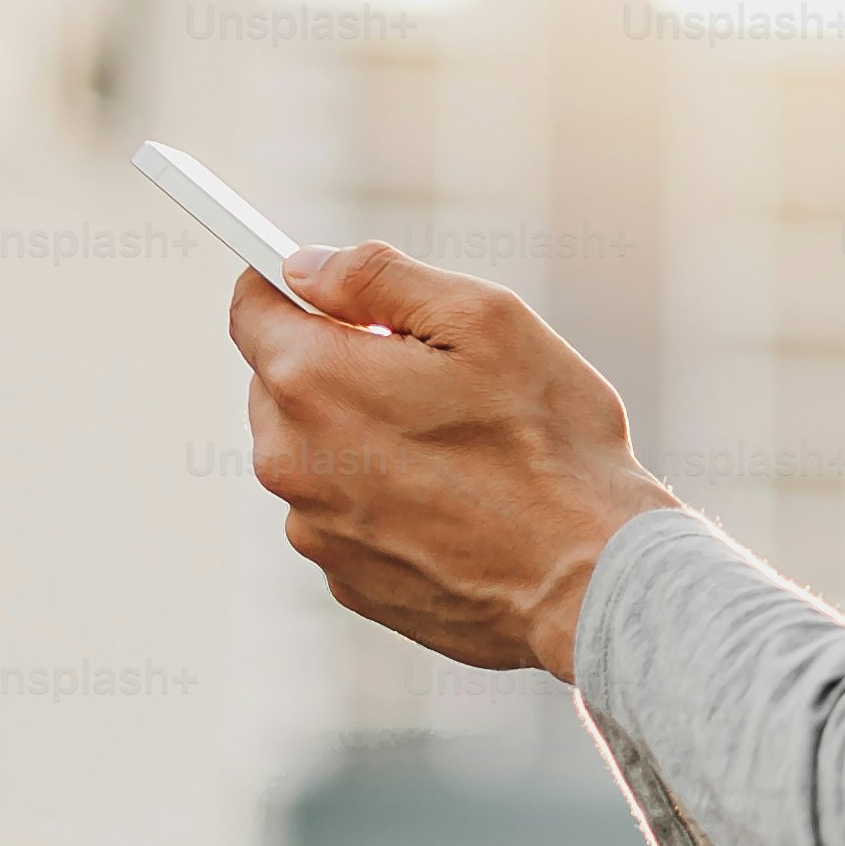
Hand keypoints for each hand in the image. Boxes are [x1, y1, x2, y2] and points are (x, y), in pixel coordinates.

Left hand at [230, 243, 675, 681]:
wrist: (593, 579)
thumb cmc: (552, 444)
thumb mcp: (484, 320)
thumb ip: (380, 278)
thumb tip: (307, 265)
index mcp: (314, 381)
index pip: (252, 307)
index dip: (289, 283)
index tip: (324, 283)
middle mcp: (291, 460)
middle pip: (281, 381)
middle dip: (340, 362)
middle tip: (431, 372)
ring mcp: (314, 530)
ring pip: (315, 451)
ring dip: (363, 433)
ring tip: (459, 446)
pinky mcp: (345, 580)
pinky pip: (344, 513)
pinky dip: (384, 497)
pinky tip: (457, 502)